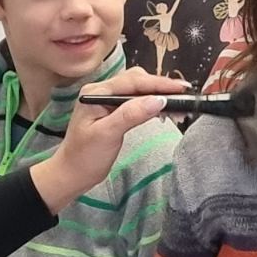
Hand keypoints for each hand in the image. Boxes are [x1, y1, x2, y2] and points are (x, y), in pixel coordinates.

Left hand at [30, 69, 187, 213]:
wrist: (72, 174)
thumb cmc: (85, 156)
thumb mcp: (107, 134)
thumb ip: (131, 114)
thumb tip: (158, 100)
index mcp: (97, 92)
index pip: (134, 81)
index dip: (159, 83)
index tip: (182, 88)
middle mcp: (103, 91)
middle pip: (138, 81)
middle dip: (161, 87)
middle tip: (185, 96)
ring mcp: (108, 101)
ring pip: (139, 90)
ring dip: (158, 95)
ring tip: (179, 104)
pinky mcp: (114, 112)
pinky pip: (136, 101)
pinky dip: (152, 104)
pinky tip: (164, 110)